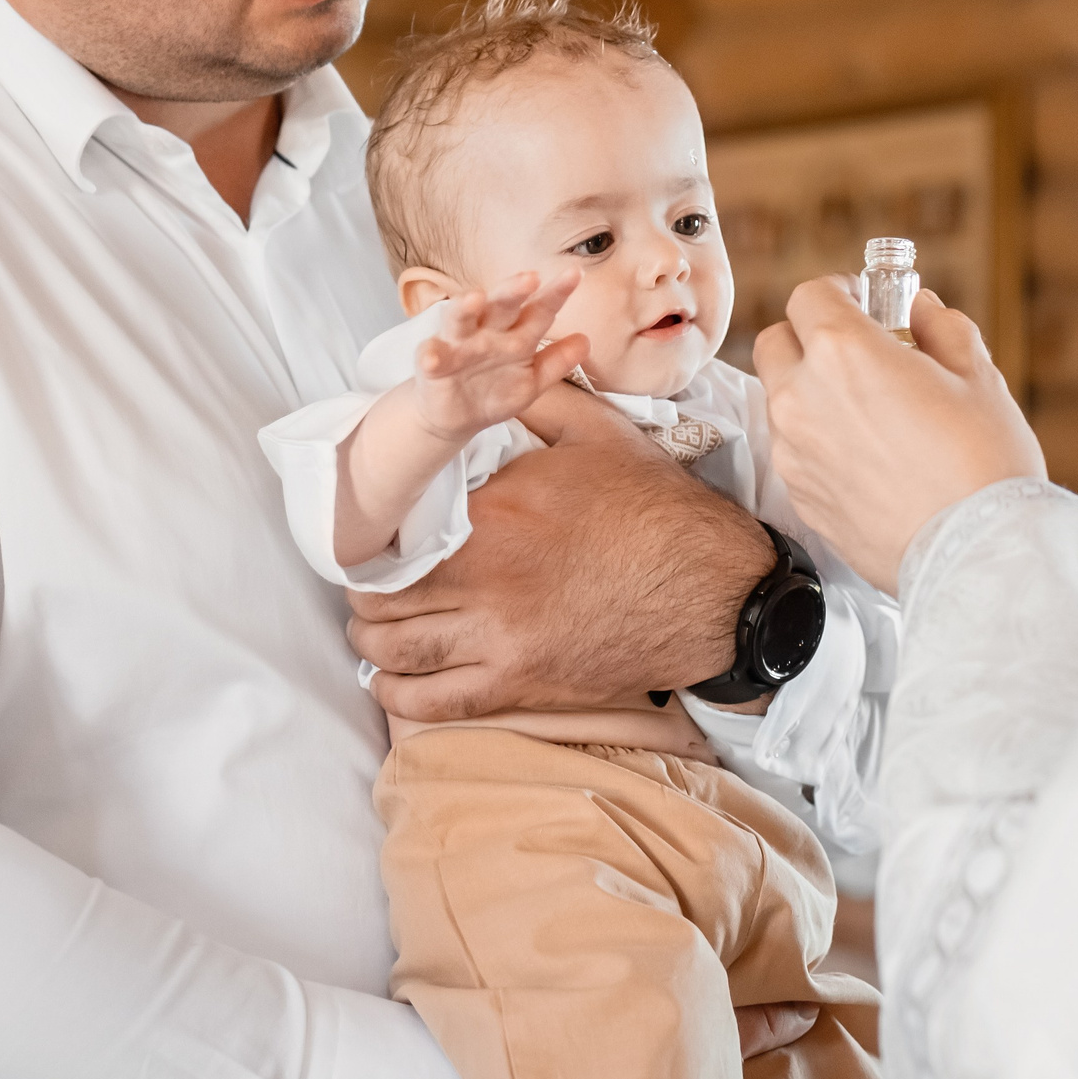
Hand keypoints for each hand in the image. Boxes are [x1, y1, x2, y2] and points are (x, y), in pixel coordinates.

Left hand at [348, 384, 768, 720]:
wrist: (712, 589)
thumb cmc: (656, 508)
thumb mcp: (597, 433)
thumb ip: (533, 402)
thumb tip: (492, 377)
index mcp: (495, 511)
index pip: (400, 524)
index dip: (379, 530)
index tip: (378, 532)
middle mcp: (485, 577)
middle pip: (382, 594)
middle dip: (365, 590)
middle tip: (368, 583)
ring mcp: (499, 637)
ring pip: (395, 649)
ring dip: (371, 639)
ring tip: (372, 627)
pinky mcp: (518, 684)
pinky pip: (431, 701)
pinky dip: (396, 692)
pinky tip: (390, 679)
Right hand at [410, 271, 585, 444]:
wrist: (458, 418)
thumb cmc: (495, 390)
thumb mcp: (531, 381)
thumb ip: (556, 362)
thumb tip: (586, 340)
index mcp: (515, 334)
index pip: (539, 310)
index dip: (556, 293)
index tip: (576, 274)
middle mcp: (487, 331)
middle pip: (501, 305)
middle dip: (513, 290)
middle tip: (530, 277)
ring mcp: (459, 345)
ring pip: (461, 320)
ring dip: (465, 308)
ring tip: (475, 297)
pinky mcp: (434, 364)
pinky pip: (431, 357)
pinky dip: (431, 355)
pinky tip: (432, 355)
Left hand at [756, 278, 1043, 592]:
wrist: (974, 553)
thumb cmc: (983, 460)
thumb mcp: (978, 375)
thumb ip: (942, 329)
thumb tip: (923, 311)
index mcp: (843, 352)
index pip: (809, 295)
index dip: (838, 291)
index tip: (863, 301)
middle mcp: (802, 397)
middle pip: (775, 342)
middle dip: (808, 336)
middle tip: (855, 350)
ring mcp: (795, 451)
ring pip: (780, 399)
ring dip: (809, 390)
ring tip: (866, 409)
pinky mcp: (800, 496)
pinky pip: (794, 450)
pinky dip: (816, 440)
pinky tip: (865, 456)